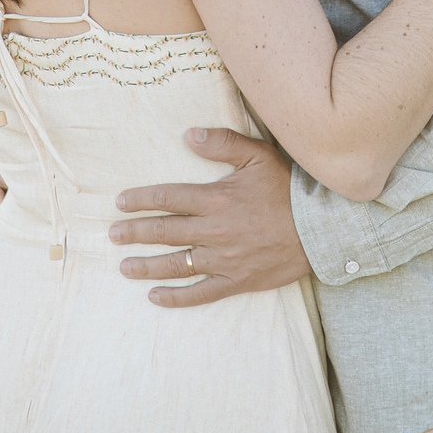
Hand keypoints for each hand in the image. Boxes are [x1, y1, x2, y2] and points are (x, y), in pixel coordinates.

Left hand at [109, 127, 311, 306]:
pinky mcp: (236, 280)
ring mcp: (224, 258)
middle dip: (136, 232)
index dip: (142, 200)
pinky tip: (155, 297)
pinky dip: (176, 297)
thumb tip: (188, 135)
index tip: (121, 203)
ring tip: (124, 266)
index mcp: (216, 198)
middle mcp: (214, 230)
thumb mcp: (258, 155)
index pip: (168, 198)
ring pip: (176, 264)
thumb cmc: (288, 187)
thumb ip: (222, 143)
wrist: (319, 227)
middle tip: (112, 234)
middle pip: (166, 231)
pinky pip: (200, 293)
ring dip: (147, 265)